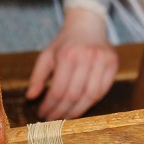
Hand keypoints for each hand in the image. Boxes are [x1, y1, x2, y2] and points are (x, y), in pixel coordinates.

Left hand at [25, 6, 117, 120]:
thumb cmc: (65, 42)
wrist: (87, 24)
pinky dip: (91, 102)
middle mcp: (87, 57)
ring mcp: (103, 61)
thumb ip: (37, 77)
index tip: (42, 114)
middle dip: (62, 111)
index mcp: (67, 55)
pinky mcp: (113, 64)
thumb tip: (30, 98)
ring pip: (91, 96)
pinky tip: (80, 107)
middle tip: (53, 119)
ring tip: (65, 117)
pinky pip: (103, 90)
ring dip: (77, 111)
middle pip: (74, 95)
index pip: (58, 90)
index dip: (50, 106)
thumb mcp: (47, 55)